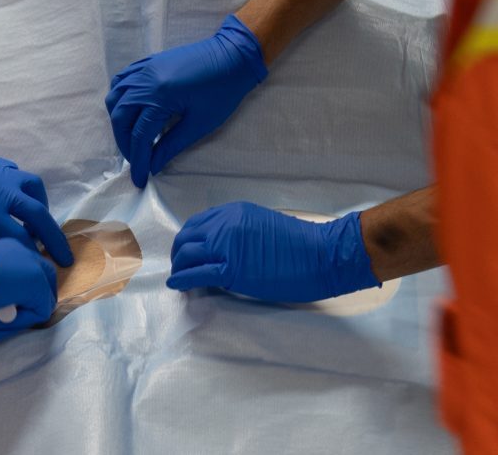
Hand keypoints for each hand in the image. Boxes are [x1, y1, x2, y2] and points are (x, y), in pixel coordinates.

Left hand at [0, 137, 71, 265]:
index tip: (41, 278)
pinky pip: (16, 174)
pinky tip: (16, 204)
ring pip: (31, 187)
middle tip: (66, 259)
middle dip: (53, 236)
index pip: (19, 238)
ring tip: (40, 229)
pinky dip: (25, 191)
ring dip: (41, 208)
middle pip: (36, 212)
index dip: (32, 260)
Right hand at [0, 238, 58, 342]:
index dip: (14, 299)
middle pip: (41, 284)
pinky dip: (18, 324)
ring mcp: (33, 267)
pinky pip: (39, 313)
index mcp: (6, 249)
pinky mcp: (37, 284)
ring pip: (40, 301)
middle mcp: (23, 252)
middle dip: (25, 307)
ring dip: (17, 319)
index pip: (24, 276)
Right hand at [106, 16, 267, 187]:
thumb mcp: (199, 124)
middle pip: (120, 116)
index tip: (139, 180)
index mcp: (159, 97)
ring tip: (132, 137)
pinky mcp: (148, 62)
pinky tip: (130, 109)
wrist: (232, 56)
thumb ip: (171, 145)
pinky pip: (122, 79)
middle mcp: (145, 80)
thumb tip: (152, 166)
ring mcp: (144, 68)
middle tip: (136, 159)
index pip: (140, 135)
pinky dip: (120, 97)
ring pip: (115, 96)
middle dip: (124, 142)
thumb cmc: (221, 92)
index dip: (138, 160)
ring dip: (119, 120)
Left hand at [168, 203, 377, 303]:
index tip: (186, 252)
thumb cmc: (299, 244)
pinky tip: (177, 286)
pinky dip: (182, 280)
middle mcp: (225, 224)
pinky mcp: (230, 269)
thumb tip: (221, 248)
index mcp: (233, 212)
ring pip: (187, 254)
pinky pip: (196, 274)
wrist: (320, 255)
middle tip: (178, 267)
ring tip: (178, 278)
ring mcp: (226, 245)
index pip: (197, 223)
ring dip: (178, 267)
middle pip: (187, 237)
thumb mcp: (262, 226)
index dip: (188, 239)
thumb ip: (238, 232)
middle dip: (178, 253)